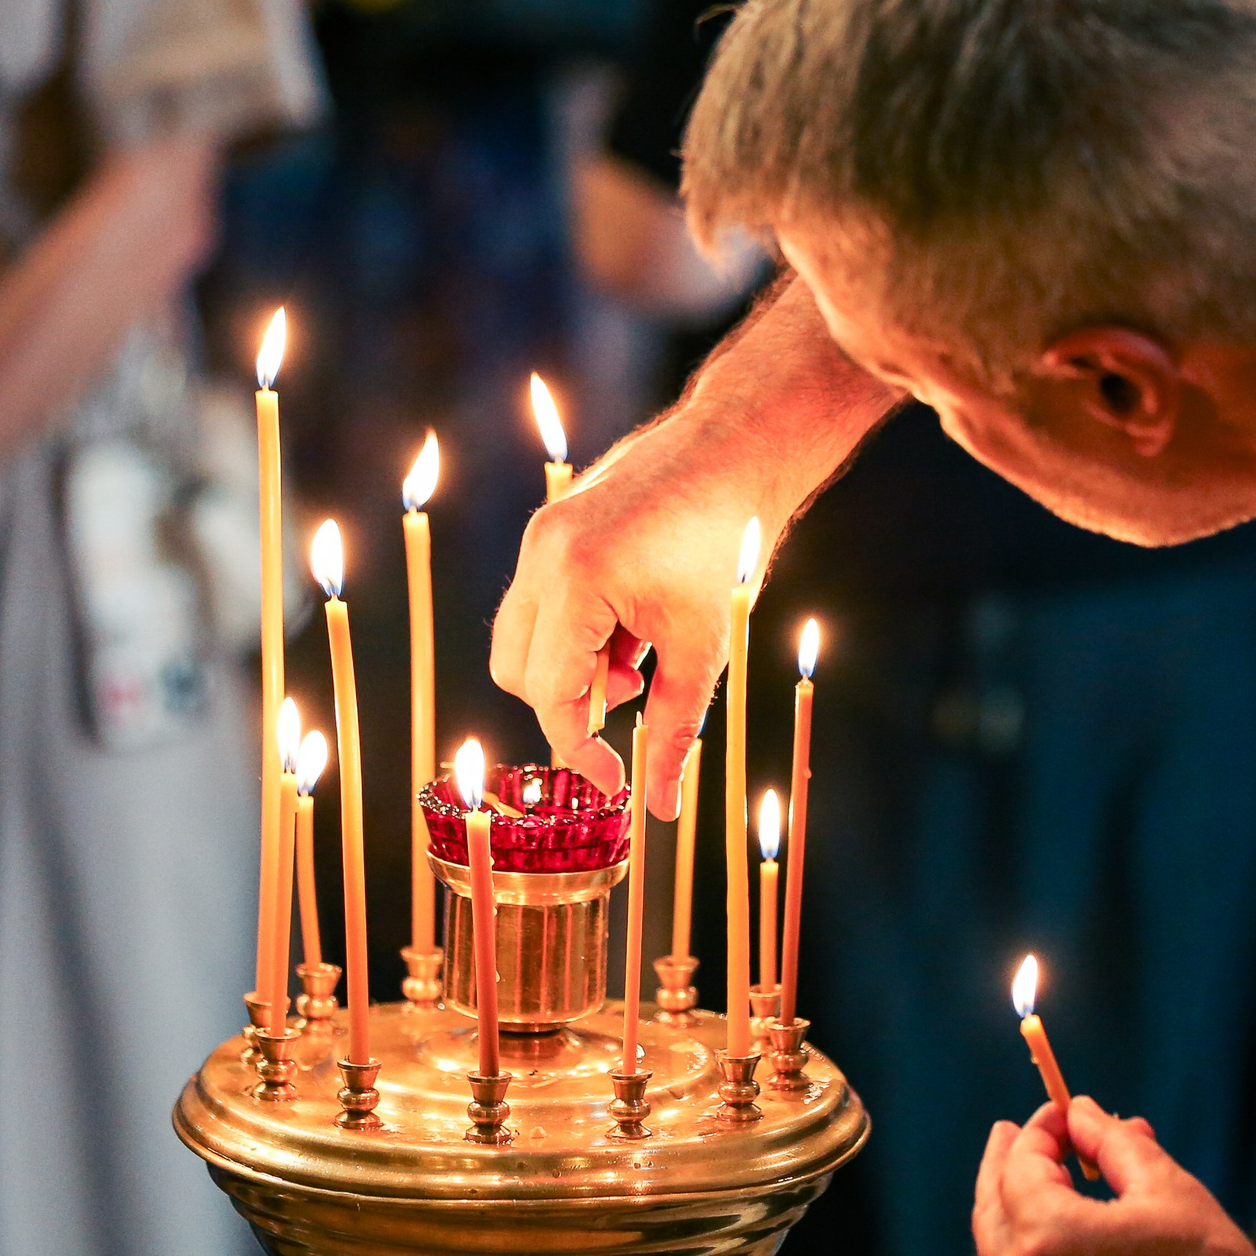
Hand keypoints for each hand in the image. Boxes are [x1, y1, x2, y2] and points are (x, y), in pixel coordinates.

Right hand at [491, 278, 896, 811]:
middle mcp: (542, 554)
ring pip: (525, 637)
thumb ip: (674, 732)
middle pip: (517, 671)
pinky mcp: (554, 525)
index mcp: (574, 580)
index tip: (617, 782)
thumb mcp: (702, 648)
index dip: (582, 750)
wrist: (739, 448)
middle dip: (569, 703)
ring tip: (640, 659)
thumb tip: (660, 807)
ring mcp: (542, 534)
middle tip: (631, 701)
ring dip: (574, 667)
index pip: (549, 696)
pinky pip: (543, 601)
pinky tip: (635, 624)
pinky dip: (579, 631)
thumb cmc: (726, 543)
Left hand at [975, 1096, 1255, 1255]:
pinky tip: (1056, 1251)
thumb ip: (1111, 1141)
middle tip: (1009, 1136)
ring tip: (1031, 1185)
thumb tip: (1081, 1111)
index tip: (1061, 1112)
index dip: (1039, 1132)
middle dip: (1000, 1169)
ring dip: (1011, 1219)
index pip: (1019, 1169)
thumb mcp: (1163, 1187)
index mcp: (1048, 1240)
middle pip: (991, 1217)